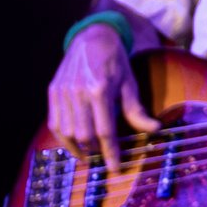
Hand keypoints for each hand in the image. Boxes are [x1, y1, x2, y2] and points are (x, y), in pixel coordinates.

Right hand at [46, 24, 159, 174]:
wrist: (91, 37)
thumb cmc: (114, 61)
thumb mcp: (129, 83)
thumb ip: (136, 109)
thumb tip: (153, 130)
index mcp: (99, 89)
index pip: (104, 131)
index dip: (110, 153)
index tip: (116, 168)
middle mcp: (77, 92)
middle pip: (83, 135)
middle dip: (95, 152)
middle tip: (104, 158)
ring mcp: (62, 93)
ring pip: (67, 133)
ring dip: (78, 148)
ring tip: (90, 153)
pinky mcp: (52, 92)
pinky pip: (55, 123)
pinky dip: (64, 138)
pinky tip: (75, 142)